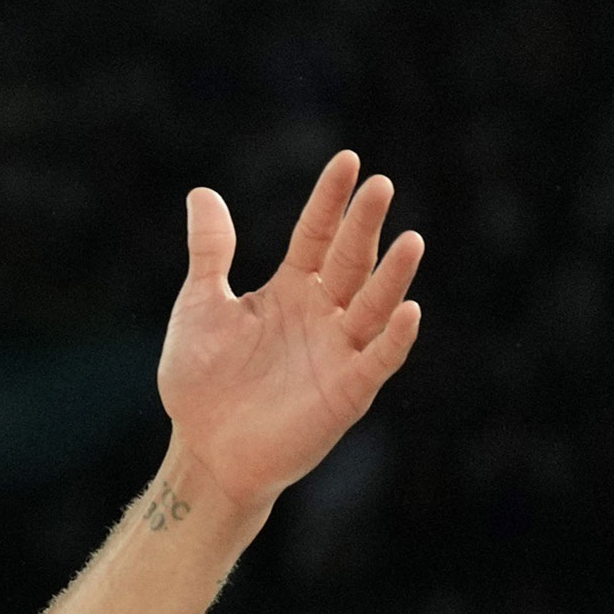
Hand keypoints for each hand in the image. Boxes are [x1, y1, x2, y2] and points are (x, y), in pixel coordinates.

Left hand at [157, 151, 423, 507]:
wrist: (203, 452)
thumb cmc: (202, 383)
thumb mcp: (201, 308)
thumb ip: (210, 253)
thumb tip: (202, 192)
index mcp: (290, 290)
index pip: (316, 235)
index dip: (330, 201)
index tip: (347, 162)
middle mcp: (322, 314)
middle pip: (350, 261)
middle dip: (364, 226)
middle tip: (380, 186)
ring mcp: (339, 352)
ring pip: (373, 305)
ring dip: (393, 275)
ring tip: (412, 240)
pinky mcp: (347, 392)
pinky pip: (378, 360)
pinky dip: (395, 338)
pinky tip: (409, 310)